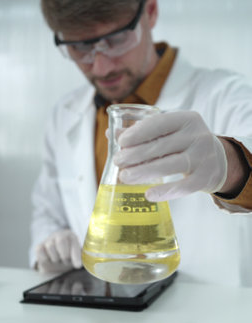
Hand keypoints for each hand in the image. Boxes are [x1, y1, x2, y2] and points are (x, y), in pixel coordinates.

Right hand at [35, 229, 81, 273]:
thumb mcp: (77, 257)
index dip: (76, 255)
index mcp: (71, 237)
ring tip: (58, 261)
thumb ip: (80, 258)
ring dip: (55, 258)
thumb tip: (79, 264)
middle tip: (66, 262)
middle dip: (65, 255)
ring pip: (50, 246)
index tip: (78, 266)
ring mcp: (48, 240)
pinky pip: (40, 251)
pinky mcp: (39, 246)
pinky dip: (45, 258)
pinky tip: (49, 260)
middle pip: (61, 241)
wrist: (56, 261)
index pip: (74, 244)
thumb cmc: (69, 257)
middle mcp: (60, 235)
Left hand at [113, 111, 227, 200]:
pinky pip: (183, 187)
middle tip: (117, 162)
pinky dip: (165, 191)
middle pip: (161, 146)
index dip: (139, 133)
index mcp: (187, 119)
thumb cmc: (185, 144)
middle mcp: (197, 136)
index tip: (121, 142)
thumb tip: (112, 134)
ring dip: (144, 171)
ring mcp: (203, 158)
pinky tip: (148, 195)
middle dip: (136, 154)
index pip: (159, 124)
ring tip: (124, 177)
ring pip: (169, 165)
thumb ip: (144, 132)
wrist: (219, 161)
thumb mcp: (170, 132)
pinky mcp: (204, 178)